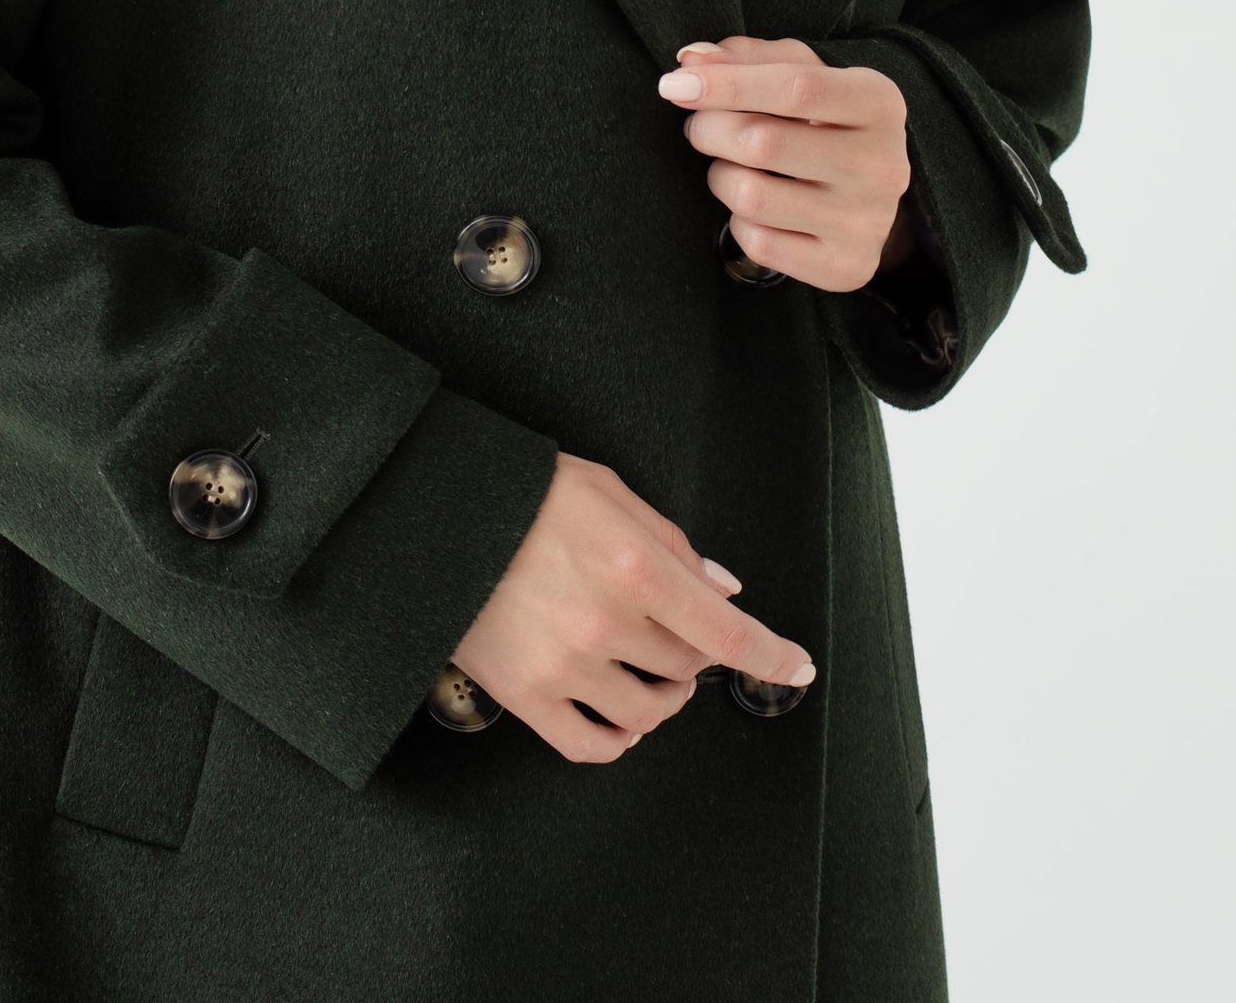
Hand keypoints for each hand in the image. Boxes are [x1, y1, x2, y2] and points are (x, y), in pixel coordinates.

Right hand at [450, 453, 815, 762]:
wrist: (436, 512)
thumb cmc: (525, 492)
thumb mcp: (609, 492)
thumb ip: (672, 542)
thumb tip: (723, 589)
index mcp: (635, 566)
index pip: (725, 632)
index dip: (771, 655)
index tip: (798, 667)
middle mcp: (606, 622)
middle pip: (685, 667)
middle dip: (692, 653)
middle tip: (676, 633)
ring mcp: (564, 664)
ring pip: (646, 712)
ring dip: (663, 700)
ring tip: (655, 679)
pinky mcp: (524, 694)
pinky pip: (589, 744)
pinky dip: (617, 740)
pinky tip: (621, 721)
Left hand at [659, 36, 911, 293]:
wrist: (872, 196)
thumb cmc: (824, 120)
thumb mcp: (803, 74)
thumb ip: (747, 58)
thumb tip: (690, 58)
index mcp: (878, 103)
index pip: (796, 86)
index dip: (727, 83)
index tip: (675, 84)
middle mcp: (882, 164)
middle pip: (764, 142)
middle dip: (710, 129)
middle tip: (699, 127)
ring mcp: (867, 221)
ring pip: (753, 196)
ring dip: (721, 177)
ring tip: (729, 166)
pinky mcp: (846, 265)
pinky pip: (760, 244)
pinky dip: (739, 222)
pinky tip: (754, 208)